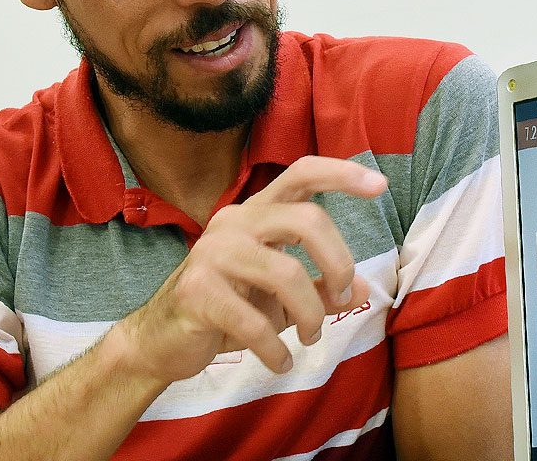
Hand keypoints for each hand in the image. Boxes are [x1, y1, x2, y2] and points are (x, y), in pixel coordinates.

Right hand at [116, 156, 385, 380]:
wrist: (158, 343)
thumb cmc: (225, 312)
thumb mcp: (280, 301)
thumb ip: (320, 289)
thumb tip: (364, 288)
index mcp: (255, 214)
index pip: (300, 175)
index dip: (341, 174)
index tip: (378, 185)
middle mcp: (234, 223)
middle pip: (307, 220)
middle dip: (338, 263)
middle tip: (340, 298)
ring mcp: (212, 254)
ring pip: (287, 273)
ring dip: (310, 315)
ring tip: (308, 339)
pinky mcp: (196, 291)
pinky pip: (255, 320)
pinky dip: (276, 350)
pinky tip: (279, 363)